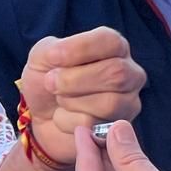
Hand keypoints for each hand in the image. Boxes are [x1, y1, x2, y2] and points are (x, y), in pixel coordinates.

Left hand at [18, 28, 142, 164]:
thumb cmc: (47, 79)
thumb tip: (60, 57)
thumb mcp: (43, 55)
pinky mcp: (117, 129)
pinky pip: (93, 125)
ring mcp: (128, 103)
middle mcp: (130, 73)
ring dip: (70, 101)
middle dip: (72, 80)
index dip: (79, 49)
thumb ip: (53, 49)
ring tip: (59, 98)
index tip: (53, 57)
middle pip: (116, 74)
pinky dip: (65, 120)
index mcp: (114, 48)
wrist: (40, 115)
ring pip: (110, 103)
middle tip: (50, 82)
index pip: (112, 41)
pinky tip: (64, 116)